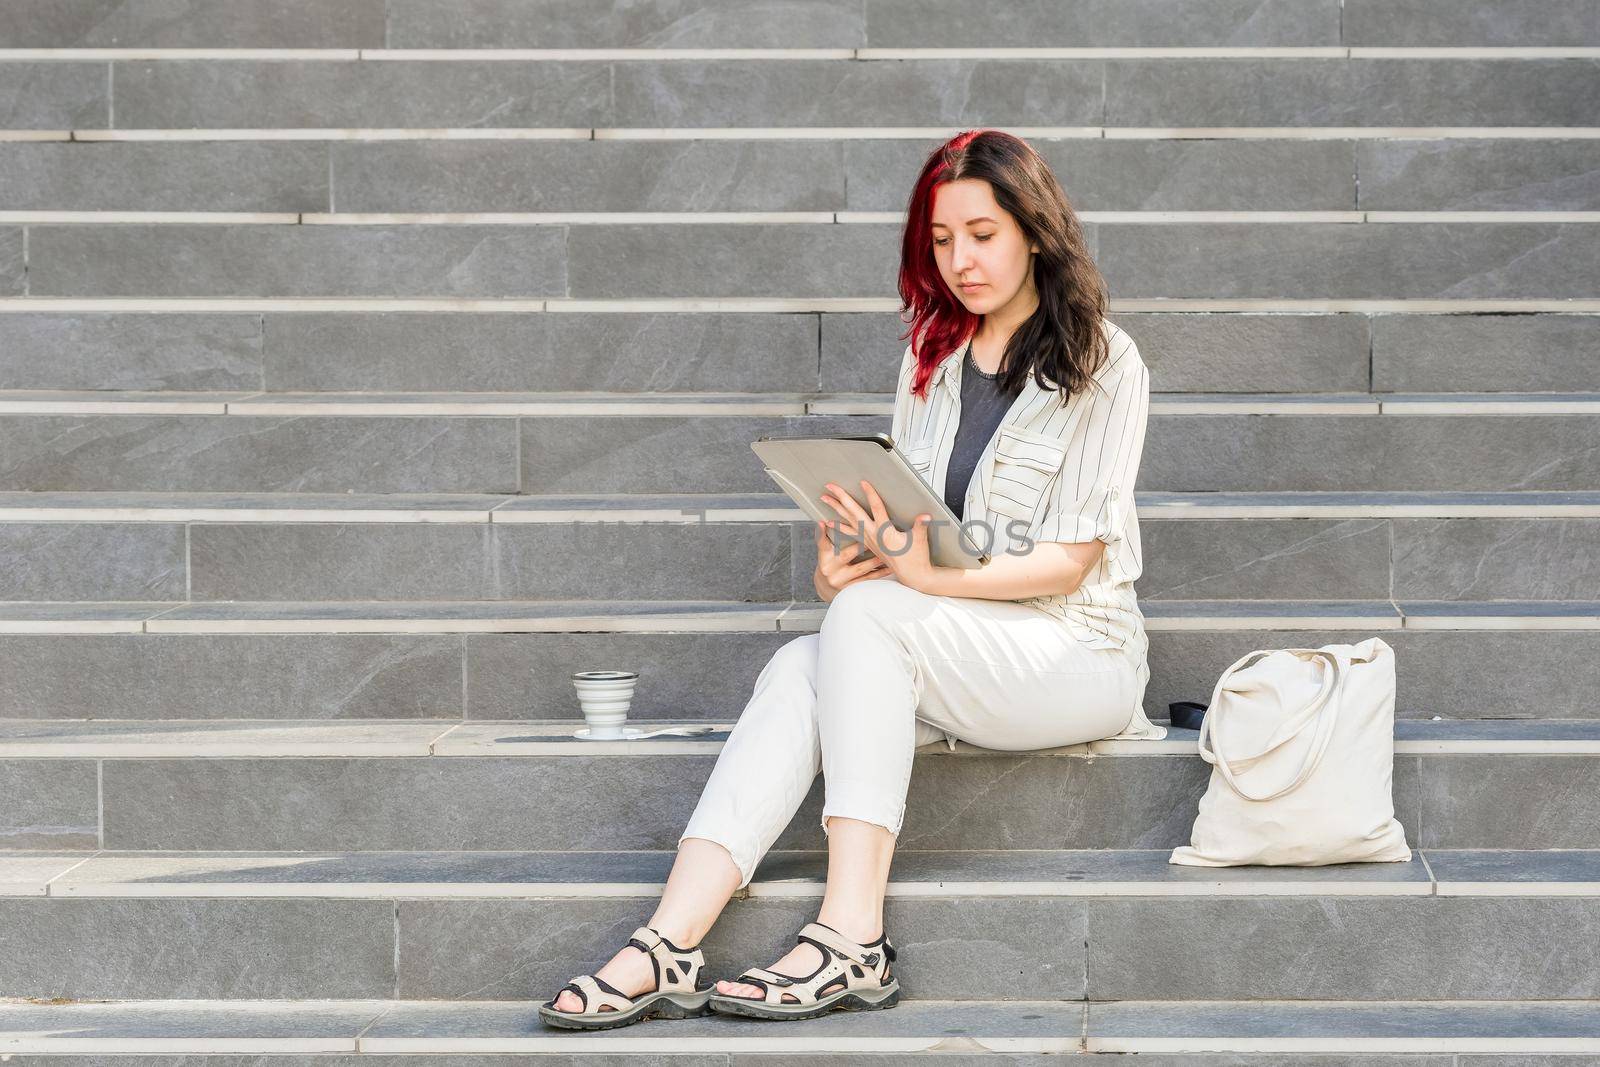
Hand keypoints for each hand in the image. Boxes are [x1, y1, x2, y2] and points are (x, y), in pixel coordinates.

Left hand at [819, 479, 940, 592]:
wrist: (912, 576)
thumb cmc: (916, 558)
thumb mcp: (920, 540)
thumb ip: (921, 526)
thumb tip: (925, 516)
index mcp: (885, 532)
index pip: (876, 508)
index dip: (870, 494)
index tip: (863, 483)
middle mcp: (873, 535)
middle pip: (854, 512)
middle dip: (842, 498)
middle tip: (831, 486)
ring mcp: (868, 539)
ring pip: (847, 520)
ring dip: (836, 509)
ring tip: (825, 499)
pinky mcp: (868, 543)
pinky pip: (849, 532)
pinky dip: (839, 526)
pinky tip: (831, 522)